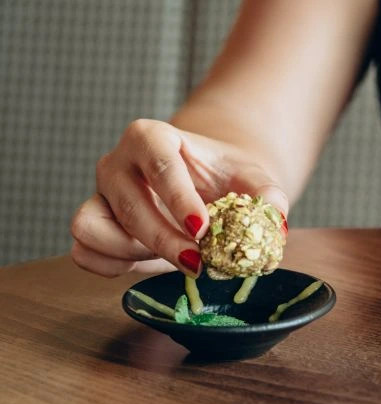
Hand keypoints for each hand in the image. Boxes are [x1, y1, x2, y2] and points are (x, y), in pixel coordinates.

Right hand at [70, 119, 288, 277]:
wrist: (207, 184)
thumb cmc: (227, 177)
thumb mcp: (254, 179)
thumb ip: (268, 196)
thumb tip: (274, 220)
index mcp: (152, 137)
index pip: (158, 163)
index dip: (178, 199)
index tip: (202, 230)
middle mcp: (117, 162)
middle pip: (127, 204)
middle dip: (163, 240)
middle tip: (199, 263)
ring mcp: (99, 194)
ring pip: (93, 227)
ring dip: (132, 253)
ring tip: (174, 259)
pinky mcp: (93, 224)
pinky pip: (83, 251)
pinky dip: (112, 266)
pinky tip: (149, 265)